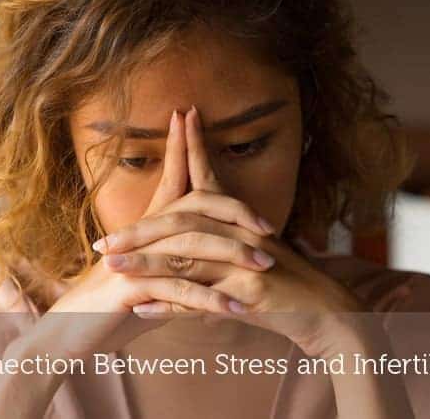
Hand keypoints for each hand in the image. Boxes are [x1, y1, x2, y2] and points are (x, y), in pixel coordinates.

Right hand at [34, 109, 246, 358]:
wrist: (68, 331)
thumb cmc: (113, 303)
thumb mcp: (146, 274)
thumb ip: (173, 256)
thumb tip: (203, 246)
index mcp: (145, 227)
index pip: (170, 178)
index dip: (181, 146)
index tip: (191, 114)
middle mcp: (140, 235)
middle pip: (191, 207)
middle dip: (232, 210)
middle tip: (269, 226)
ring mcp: (133, 259)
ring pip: (190, 246)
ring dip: (232, 256)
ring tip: (265, 267)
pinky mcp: (129, 288)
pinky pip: (178, 290)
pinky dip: (210, 301)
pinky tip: (237, 309)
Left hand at [98, 105, 369, 358]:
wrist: (326, 312)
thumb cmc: (285, 284)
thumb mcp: (252, 252)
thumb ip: (218, 240)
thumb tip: (184, 230)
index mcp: (240, 221)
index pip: (209, 178)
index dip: (190, 148)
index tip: (175, 117)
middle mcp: (241, 235)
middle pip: (183, 222)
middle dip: (139, 232)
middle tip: (103, 243)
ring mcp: (246, 262)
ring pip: (185, 260)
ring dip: (145, 266)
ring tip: (112, 271)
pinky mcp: (250, 292)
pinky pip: (201, 299)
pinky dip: (169, 306)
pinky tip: (141, 309)